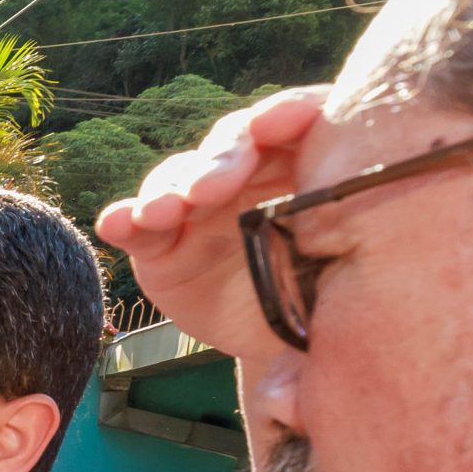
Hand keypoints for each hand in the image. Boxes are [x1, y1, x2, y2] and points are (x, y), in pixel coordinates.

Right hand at [95, 85, 326, 359]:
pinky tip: (117, 225)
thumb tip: (310, 357)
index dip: (288, 114)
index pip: (302, 122)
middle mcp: (254, 176)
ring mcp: (202, 208)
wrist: (291, 345)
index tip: (279, 123)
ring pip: (181, 178)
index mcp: (312, 167)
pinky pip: (139, 224)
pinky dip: (125, 219)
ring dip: (168, 189)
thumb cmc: (335, 304)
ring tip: (162, 213)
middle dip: (221, 160)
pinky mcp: (162, 243)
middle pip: (235, 145)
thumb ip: (345, 291)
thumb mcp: (356, 291)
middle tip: (211, 190)